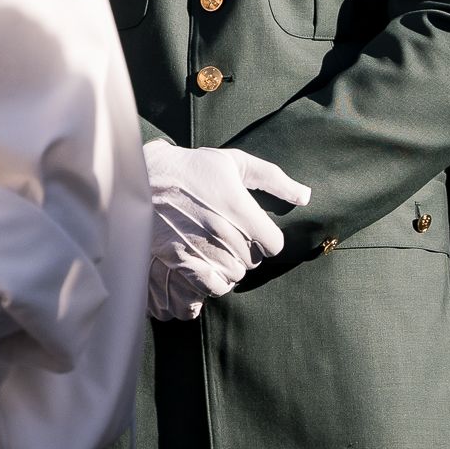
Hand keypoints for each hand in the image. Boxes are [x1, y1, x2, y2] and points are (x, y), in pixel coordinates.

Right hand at [141, 143, 311, 317]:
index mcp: (238, 206)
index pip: (273, 244)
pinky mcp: (181, 259)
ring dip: (231, 267)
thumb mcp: (233, 162)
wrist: (143, 177)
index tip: (256, 233)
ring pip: (234, 274)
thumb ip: (273, 178)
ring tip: (220, 253)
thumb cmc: (192, 167)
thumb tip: (305, 196)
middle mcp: (222, 229)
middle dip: (247, 252)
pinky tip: (209, 268)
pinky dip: (215, 282)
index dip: (268, 239)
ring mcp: (201, 247)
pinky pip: (212, 286)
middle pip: (253, 261)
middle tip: (233, 239)